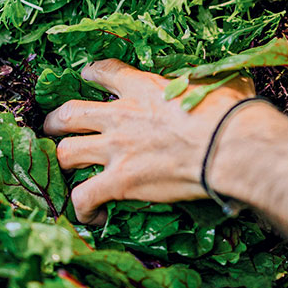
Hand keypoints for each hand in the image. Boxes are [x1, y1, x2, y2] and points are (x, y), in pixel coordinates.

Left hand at [43, 59, 254, 222]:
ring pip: (67, 152)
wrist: (229, 146)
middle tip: (55, 126)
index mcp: (143, 87)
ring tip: (65, 168)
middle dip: (57, 121)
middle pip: (70, 113)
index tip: (86, 77)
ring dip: (63, 160)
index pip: (105, 72)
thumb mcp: (218, 83)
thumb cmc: (231, 114)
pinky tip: (92, 215)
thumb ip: (209, 82)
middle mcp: (121, 115)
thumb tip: (229, 81)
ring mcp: (116, 149)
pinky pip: (83, 196)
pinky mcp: (119, 182)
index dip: (92, 74)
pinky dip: (83, 207)